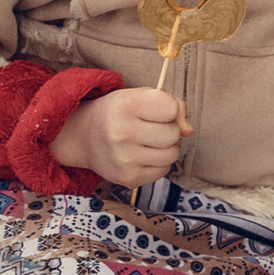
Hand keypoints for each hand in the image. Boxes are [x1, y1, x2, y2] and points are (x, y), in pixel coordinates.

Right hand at [51, 88, 190, 185]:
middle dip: (168, 130)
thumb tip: (188, 131)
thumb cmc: (119, 113)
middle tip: (149, 128)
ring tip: (145, 142)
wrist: (84, 136)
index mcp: (125, 106)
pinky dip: (157, 163)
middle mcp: (121, 132)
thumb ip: (172, 105)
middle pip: (173, 134)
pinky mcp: (128, 178)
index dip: (170, 109)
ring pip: (172, 154)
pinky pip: (164, 170)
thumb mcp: (140, 96)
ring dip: (165, 148)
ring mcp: (124, 158)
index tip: (156, 111)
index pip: (171, 108)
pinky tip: (141, 156)